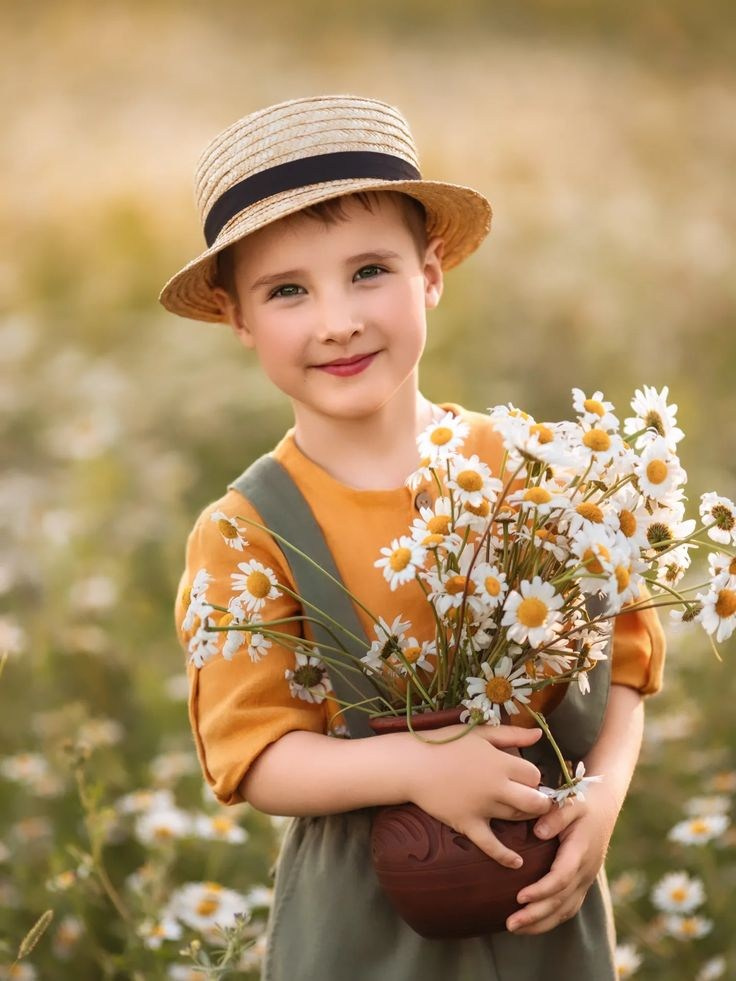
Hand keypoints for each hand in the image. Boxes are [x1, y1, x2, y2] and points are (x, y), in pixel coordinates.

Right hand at [404, 723, 552, 868]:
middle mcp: (496, 786)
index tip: (526, 778)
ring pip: (516, 818)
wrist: (412, 764)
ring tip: (523, 814)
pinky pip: (490, 845)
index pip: (534, 775)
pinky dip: (505, 856)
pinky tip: (517, 863)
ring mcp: (482, 807)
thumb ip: (511, 734)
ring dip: (525, 818)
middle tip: (537, 801)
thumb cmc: (445, 744)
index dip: (534, 777)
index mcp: (500, 762)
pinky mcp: (467, 823)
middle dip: (541, 803)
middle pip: (534, 801)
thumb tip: (539, 735)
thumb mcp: (479, 733)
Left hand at [506, 781, 618, 933]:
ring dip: (541, 922)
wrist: (604, 805)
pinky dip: (551, 919)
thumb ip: (555, 815)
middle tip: (510, 923)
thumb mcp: (570, 801)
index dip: (542, 890)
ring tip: (515, 929)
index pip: (562, 877)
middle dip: (536, 915)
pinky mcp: (583, 882)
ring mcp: (586, 879)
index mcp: (581, 850)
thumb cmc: (582, 800)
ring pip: (566, 909)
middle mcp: (586, 869)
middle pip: (562, 900)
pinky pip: (568, 907)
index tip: (520, 896)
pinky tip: (531, 924)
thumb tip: (538, 832)